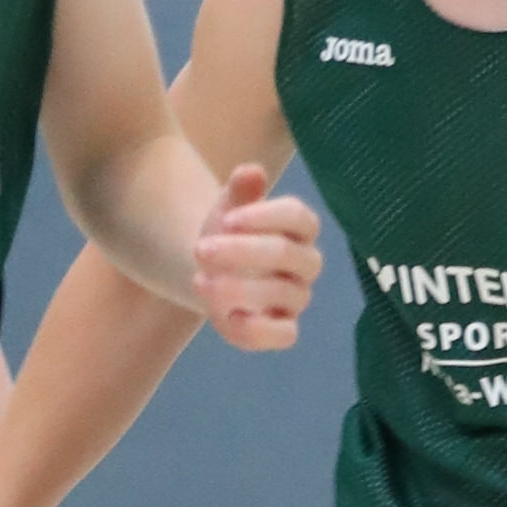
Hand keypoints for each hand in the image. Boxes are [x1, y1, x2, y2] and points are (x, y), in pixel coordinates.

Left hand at [193, 162, 320, 350]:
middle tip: (200, 249)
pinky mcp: (283, 328)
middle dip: (242, 251)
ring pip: (284, 294)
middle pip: (287, 254)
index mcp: (301, 226)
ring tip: (200, 281)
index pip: (297, 217)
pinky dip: (260, 330)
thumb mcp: (228, 207)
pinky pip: (286, 335)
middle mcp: (306, 262)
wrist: (213, 267)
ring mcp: (297, 297)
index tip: (227, 219)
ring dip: (239, 288)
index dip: (264, 217)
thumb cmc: (228, 231)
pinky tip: (229, 317)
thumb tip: (250, 171)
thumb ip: (240, 191)